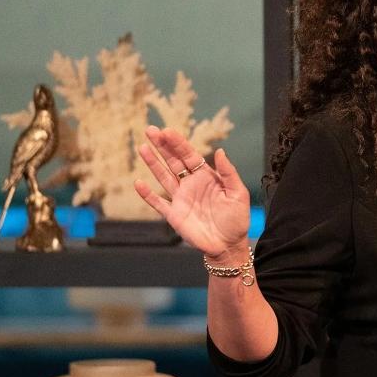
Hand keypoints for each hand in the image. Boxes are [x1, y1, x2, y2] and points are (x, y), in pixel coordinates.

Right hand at [134, 125, 250, 258]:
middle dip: (162, 146)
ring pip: (163, 177)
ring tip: (142, 147)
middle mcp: (191, 184)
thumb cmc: (237, 219)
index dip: (178, 143)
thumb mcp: (238, 193)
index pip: (189, 155)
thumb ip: (228, 172)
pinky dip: (147, 194)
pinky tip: (138, 183)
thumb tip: (220, 150)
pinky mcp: (174, 215)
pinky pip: (157, 203)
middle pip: (173, 161)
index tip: (167, 131)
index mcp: (206, 177)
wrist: (229, 245)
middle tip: (150, 130)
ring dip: (153, 163)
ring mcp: (180, 199)